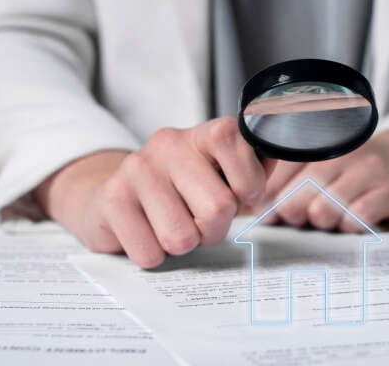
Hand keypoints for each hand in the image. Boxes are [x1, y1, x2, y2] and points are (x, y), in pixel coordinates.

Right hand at [34, 117, 274, 267]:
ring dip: (183, 244)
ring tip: (171, 225)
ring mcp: (136, 170)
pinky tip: (146, 232)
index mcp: (202, 134)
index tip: (240, 196)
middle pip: (217, 208)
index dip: (248, 183)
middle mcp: (168, 144)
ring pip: (182, 237)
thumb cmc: (179, 189)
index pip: (235, 141)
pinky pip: (149, 253)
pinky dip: (154, 254)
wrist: (113, 196)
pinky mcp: (112, 200)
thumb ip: (252, 168)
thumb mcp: (218, 172)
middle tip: (200, 221)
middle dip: (214, 229)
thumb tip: (276, 158)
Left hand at [259, 130, 388, 231]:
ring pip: (324, 209)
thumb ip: (292, 183)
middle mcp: (341, 154)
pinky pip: (358, 217)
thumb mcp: (326, 165)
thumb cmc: (360, 170)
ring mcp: (367, 171)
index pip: (277, 174)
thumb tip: (260, 211)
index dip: (268, 200)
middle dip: (294, 216)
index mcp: (319, 145)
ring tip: (331, 219)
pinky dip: (350, 226)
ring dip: (323, 222)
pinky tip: (353, 221)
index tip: (268, 215)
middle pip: (296, 197)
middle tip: (305, 218)